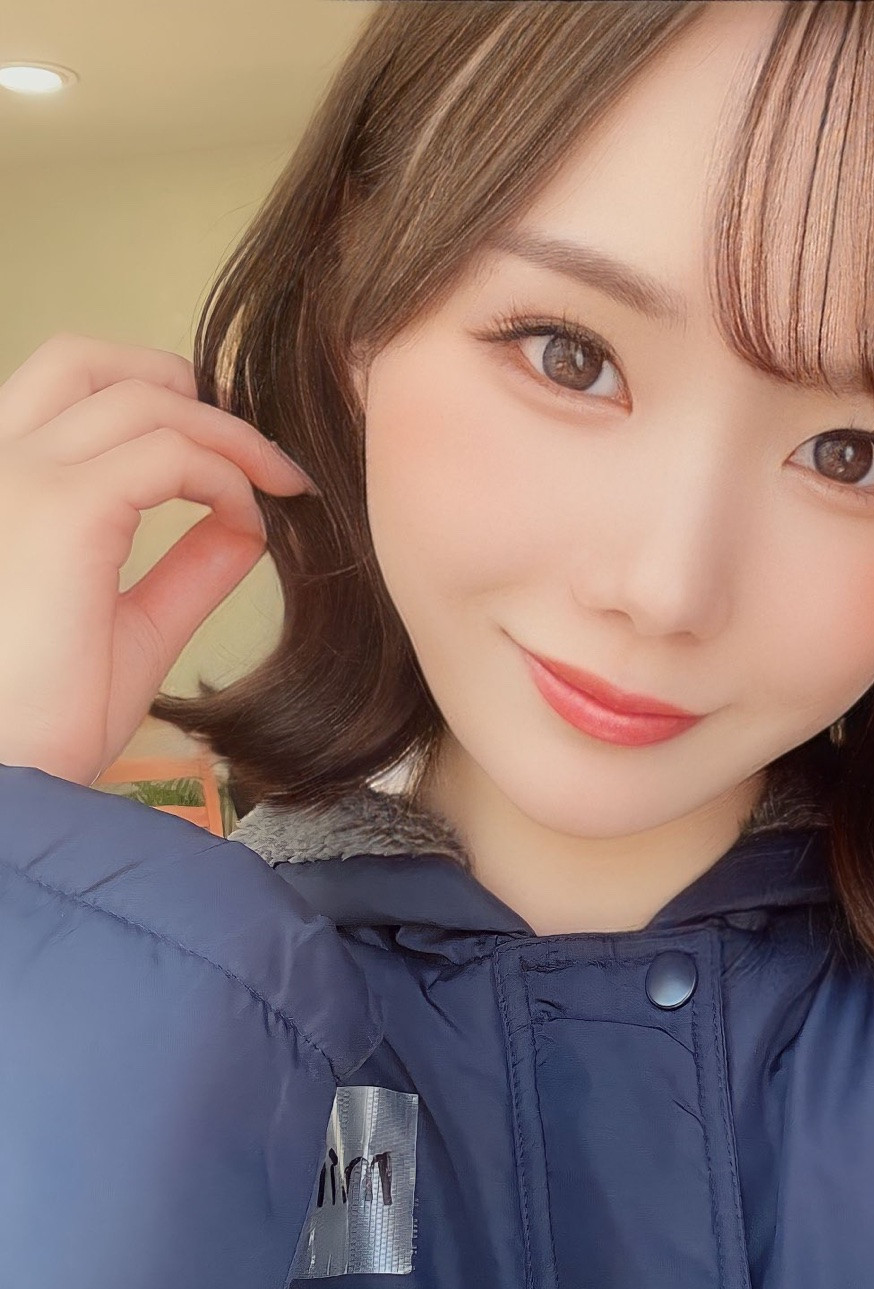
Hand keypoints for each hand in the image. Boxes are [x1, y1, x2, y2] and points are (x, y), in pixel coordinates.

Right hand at [0, 332, 317, 786]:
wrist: (9, 780)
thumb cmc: (47, 722)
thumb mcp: (132, 629)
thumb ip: (186, 571)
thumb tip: (247, 525)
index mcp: (0, 488)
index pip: (68, 389)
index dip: (159, 399)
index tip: (230, 456)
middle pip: (90, 360)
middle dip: (186, 383)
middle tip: (260, 444)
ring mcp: (22, 479)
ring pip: (141, 396)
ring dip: (227, 432)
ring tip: (281, 484)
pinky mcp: (61, 511)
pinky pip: (169, 454)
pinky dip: (226, 476)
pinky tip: (254, 522)